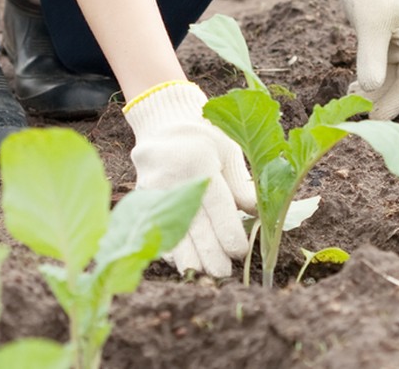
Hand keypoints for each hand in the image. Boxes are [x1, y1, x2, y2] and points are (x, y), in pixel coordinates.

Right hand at [123, 81, 255, 276]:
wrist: (164, 123)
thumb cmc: (205, 135)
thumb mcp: (228, 149)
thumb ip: (240, 183)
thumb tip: (257, 214)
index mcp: (198, 159)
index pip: (216, 204)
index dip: (228, 231)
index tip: (239, 252)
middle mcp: (172, 176)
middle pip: (193, 223)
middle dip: (209, 253)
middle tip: (223, 273)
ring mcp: (152, 189)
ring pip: (171, 230)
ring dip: (187, 257)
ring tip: (202, 275)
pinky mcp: (141, 199)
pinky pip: (155, 228)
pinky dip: (168, 248)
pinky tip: (182, 262)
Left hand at [335, 0, 398, 121]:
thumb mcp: (370, 24)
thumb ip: (372, 57)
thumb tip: (371, 89)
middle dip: (388, 103)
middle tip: (368, 119)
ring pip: (392, 84)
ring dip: (374, 95)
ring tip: (351, 99)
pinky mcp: (387, 49)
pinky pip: (382, 75)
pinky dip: (369, 85)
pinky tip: (352, 89)